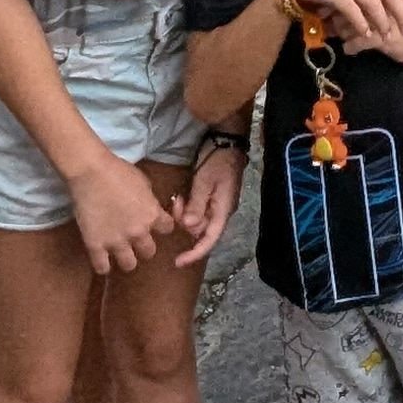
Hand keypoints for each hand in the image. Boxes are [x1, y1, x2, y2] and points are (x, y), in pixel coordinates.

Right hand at [67, 156, 170, 277]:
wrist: (91, 171)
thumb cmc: (118, 171)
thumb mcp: (143, 183)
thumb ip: (149, 201)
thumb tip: (150, 208)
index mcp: (152, 215)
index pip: (168, 229)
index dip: (161, 226)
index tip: (154, 224)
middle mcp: (138, 232)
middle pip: (149, 252)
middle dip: (143, 246)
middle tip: (134, 240)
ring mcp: (116, 241)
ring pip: (129, 265)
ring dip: (126, 259)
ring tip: (119, 252)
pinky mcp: (95, 245)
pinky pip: (102, 268)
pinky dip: (103, 266)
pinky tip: (102, 258)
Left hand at [171, 146, 244, 266]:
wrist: (227, 140)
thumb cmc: (217, 160)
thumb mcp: (205, 181)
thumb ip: (197, 204)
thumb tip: (188, 227)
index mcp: (223, 210)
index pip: (210, 239)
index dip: (195, 253)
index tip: (178, 262)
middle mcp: (221, 211)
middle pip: (200, 230)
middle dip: (184, 223)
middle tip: (175, 205)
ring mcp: (216, 204)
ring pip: (196, 220)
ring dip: (184, 213)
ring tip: (178, 197)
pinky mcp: (211, 196)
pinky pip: (196, 209)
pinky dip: (186, 206)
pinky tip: (181, 196)